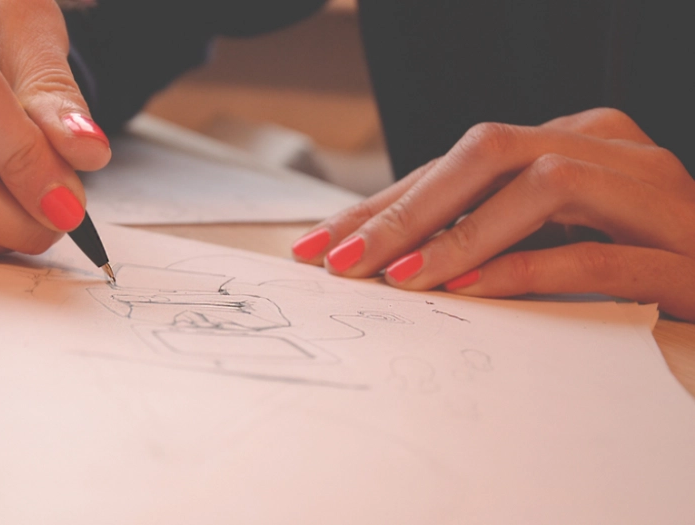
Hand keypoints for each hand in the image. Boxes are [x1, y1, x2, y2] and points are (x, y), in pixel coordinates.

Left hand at [292, 108, 694, 321]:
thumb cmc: (637, 256)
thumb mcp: (549, 233)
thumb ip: (484, 229)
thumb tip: (385, 252)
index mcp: (571, 137)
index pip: (458, 164)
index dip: (386, 203)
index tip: (322, 242)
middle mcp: (607, 147)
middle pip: (486, 155)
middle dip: (404, 210)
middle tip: (339, 259)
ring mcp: (649, 192)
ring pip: (539, 187)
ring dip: (456, 234)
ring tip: (397, 277)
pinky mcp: (681, 251)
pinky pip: (594, 255)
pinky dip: (525, 269)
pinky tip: (468, 289)